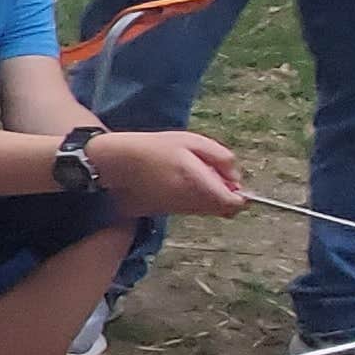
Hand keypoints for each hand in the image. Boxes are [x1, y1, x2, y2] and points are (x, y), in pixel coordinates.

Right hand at [90, 128, 244, 218]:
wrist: (114, 165)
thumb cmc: (152, 148)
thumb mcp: (191, 141)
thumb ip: (221, 158)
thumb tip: (236, 178)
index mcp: (200, 184)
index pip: (234, 204)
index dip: (240, 194)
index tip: (231, 179)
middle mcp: (192, 203)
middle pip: (224, 210)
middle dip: (224, 193)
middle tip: (210, 172)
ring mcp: (179, 211)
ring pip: (208, 211)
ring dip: (209, 196)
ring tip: (190, 174)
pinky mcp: (167, 213)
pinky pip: (192, 210)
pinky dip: (193, 198)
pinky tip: (176, 181)